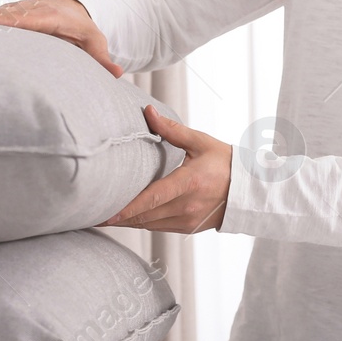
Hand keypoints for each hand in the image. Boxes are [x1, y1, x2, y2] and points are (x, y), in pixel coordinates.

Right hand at [0, 0, 122, 77]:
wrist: (72, 8)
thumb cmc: (82, 29)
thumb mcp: (95, 41)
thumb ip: (102, 58)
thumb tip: (117, 73)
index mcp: (47, 17)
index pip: (24, 20)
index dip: (5, 21)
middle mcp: (25, 11)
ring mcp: (12, 12)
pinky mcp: (4, 17)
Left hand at [99, 105, 231, 233]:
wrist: (250, 190)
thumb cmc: (226, 163)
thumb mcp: (200, 142)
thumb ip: (172, 129)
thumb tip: (147, 112)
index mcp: (189, 182)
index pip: (151, 199)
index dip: (125, 208)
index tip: (104, 211)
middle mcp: (187, 206)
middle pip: (143, 216)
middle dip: (117, 217)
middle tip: (91, 213)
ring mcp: (187, 220)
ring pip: (148, 225)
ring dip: (126, 221)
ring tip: (102, 216)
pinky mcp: (188, 228)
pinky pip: (157, 228)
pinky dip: (141, 223)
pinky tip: (127, 217)